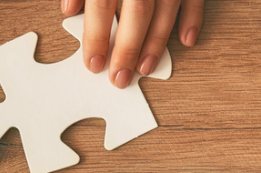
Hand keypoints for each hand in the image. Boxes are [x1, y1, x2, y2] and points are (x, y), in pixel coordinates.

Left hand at [61, 0, 203, 86]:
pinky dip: (192, 19)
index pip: (101, 4)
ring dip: (156, 43)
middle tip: (119, 78)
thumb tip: (69, 9)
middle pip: (137, 13)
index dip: (96, 35)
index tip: (94, 64)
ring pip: (166, 11)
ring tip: (145, 68)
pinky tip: (185, 40)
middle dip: (128, 49)